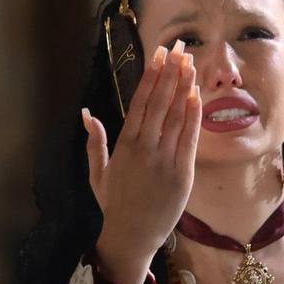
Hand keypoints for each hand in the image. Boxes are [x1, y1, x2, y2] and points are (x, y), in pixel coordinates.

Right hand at [87, 42, 200, 283]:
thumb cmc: (114, 205)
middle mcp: (146, 148)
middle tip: (180, 48)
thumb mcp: (98, 173)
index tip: (159, 55)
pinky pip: (190, 138)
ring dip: (185, 87)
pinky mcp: (182, 173)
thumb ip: (95, 142)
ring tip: (191, 63)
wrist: (132, 236)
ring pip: (177, 116)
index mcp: (124, 145)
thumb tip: (87, 114)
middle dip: (171, 72)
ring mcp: (166, 160)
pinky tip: (197, 96)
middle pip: (161, 102)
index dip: (152, 76)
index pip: (141, 102)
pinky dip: (194, 115)